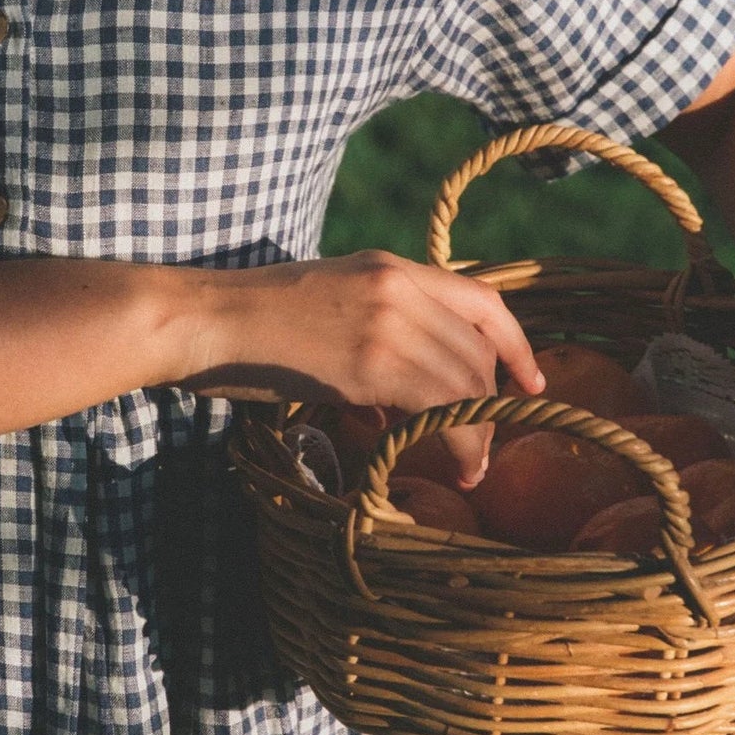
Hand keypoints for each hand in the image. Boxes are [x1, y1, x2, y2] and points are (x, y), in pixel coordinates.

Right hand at [179, 250, 544, 485]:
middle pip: (479, 347)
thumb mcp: (324, 316)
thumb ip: (369, 350)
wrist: (203, 320)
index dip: (516, 343)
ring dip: (481, 431)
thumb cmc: (248, 329)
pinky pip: (443, 405)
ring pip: (469, 380)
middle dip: (493, 401)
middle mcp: (399, 286)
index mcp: (389, 267)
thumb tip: (390, 414)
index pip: (482, 297)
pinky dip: (461, 440)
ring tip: (471, 466)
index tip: (531, 382)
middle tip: (481, 445)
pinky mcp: (371, 362)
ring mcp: (388, 320)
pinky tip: (455, 464)